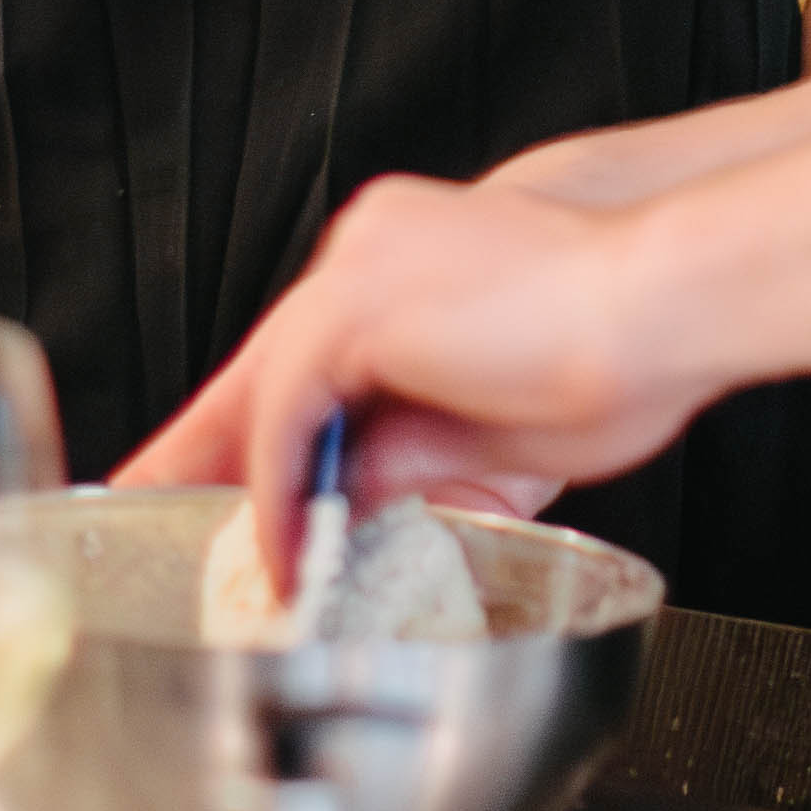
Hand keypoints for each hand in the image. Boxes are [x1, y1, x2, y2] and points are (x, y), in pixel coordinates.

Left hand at [111, 173, 700, 532]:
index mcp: (405, 262)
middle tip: (142, 507)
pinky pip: (285, 412)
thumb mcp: (501, 426)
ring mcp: (356, 267)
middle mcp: (366, 249)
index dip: (248, 422)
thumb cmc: (624, 352)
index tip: (207, 474)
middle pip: (260, 365)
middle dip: (201, 448)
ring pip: (264, 388)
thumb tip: (359, 502)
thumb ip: (422, 456)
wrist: (668, 300)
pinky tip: (292, 544)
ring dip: (249, 481)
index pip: (301, 355)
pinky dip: (281, 487)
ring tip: (239, 561)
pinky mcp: (354, 307)